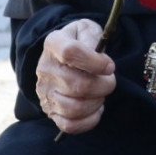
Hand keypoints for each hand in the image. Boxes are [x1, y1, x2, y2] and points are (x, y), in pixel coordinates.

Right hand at [35, 19, 115, 133]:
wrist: (63, 56)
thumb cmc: (80, 41)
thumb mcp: (86, 29)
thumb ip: (92, 36)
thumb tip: (97, 55)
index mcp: (54, 43)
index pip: (70, 53)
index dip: (95, 62)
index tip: (109, 66)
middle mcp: (45, 69)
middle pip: (77, 85)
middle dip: (103, 85)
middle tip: (110, 80)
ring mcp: (45, 93)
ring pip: (74, 108)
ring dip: (97, 102)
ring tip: (101, 93)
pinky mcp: (50, 112)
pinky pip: (70, 125)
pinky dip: (89, 120)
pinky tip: (96, 108)